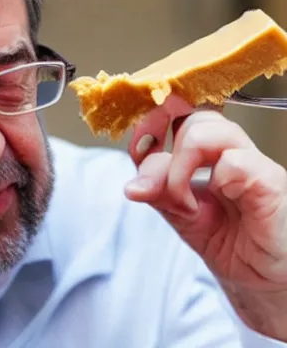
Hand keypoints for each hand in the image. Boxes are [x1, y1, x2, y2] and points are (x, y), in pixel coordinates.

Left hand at [124, 96, 286, 339]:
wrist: (259, 282)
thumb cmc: (227, 243)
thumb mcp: (180, 216)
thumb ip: (158, 193)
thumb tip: (132, 187)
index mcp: (208, 155)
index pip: (178, 118)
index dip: (152, 125)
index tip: (139, 145)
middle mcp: (230, 152)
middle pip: (193, 119)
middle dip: (165, 152)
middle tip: (163, 190)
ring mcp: (251, 164)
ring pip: (210, 130)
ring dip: (182, 166)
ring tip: (184, 204)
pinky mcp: (270, 183)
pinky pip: (236, 162)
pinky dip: (213, 181)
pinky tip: (211, 207)